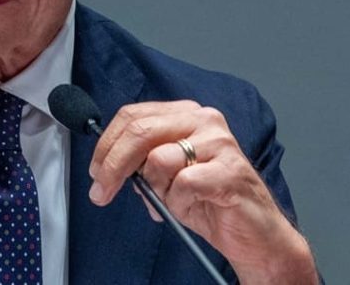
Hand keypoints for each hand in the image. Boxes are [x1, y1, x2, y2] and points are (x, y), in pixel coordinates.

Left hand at [88, 101, 316, 284]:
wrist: (255, 236)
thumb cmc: (210, 202)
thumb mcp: (166, 177)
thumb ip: (141, 162)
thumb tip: (106, 165)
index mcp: (186, 114)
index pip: (133, 115)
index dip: (106, 143)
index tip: (95, 171)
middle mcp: (203, 119)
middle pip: (139, 130)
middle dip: (112, 165)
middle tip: (101, 191)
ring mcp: (219, 142)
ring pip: (158, 158)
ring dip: (155, 188)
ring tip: (170, 201)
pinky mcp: (230, 170)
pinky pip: (183, 183)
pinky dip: (178, 201)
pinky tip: (191, 206)